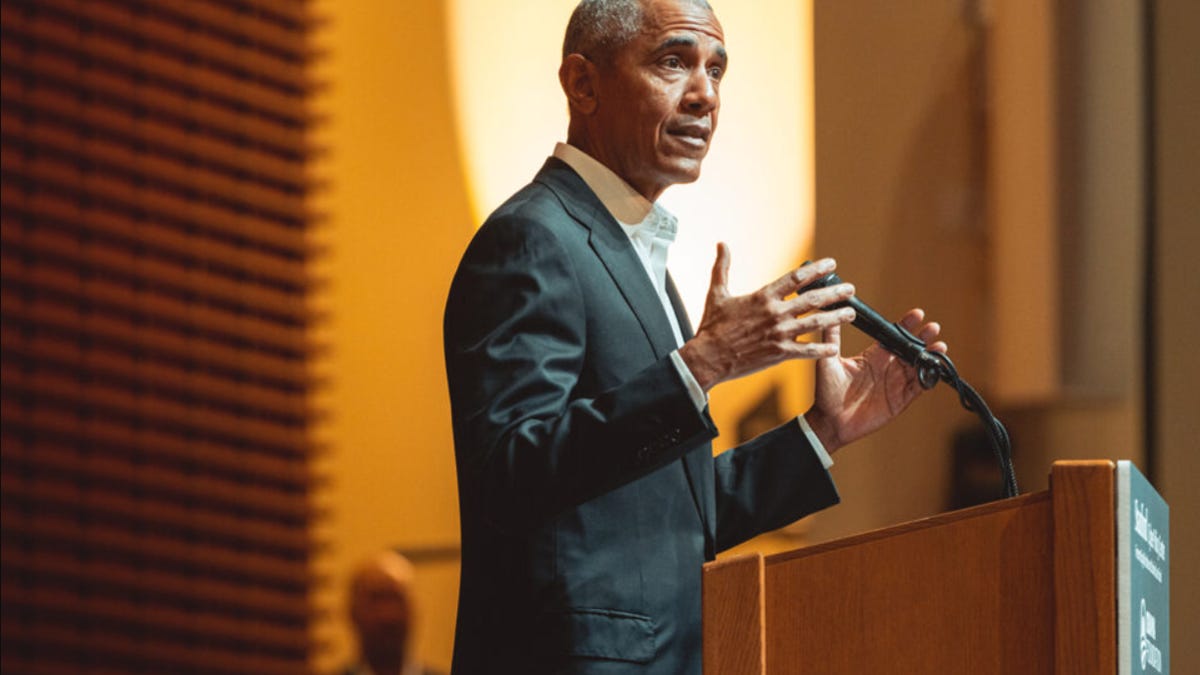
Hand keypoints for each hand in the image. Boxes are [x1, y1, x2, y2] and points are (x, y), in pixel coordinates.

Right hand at [678, 244, 857, 390]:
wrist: (708, 357)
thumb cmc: (712, 327)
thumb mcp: (716, 293)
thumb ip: (722, 267)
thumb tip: (721, 244)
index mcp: (763, 296)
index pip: (796, 278)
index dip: (817, 270)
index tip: (832, 265)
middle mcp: (775, 313)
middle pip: (813, 299)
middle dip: (835, 293)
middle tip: (851, 289)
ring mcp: (780, 334)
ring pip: (816, 322)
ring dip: (836, 317)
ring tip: (851, 313)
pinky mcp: (780, 354)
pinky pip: (807, 350)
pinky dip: (823, 349)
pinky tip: (835, 347)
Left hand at [805, 309, 946, 451]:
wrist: (828, 422)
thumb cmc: (825, 392)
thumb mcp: (828, 361)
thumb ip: (831, 337)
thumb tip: (830, 313)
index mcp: (872, 356)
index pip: (893, 336)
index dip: (906, 325)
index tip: (917, 314)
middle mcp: (886, 367)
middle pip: (910, 349)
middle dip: (923, 337)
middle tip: (933, 327)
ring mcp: (894, 384)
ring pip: (918, 366)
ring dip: (930, 356)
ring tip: (939, 345)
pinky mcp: (899, 400)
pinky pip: (918, 388)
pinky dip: (928, 378)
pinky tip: (935, 368)